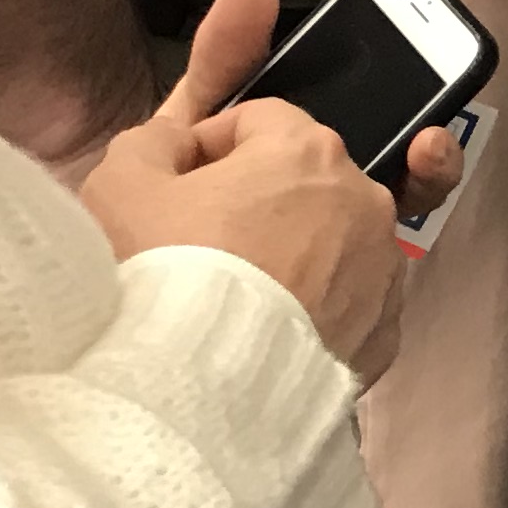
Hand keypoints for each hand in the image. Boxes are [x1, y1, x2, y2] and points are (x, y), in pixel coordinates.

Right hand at [80, 0, 416, 381]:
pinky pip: (349, 302)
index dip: (211, 145)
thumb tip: (177, 142)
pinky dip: (317, 309)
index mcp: (308, 151)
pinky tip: (270, 331)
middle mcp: (364, 200)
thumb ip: (152, 141)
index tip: (178, 183)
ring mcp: (383, 268)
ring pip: (334, 243)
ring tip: (235, 292)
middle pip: (305, 181)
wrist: (203, 388)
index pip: (261, 120)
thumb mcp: (122, 183)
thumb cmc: (164, 273)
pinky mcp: (385, 331)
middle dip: (258, 199)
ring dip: (294, 253)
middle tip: (201, 241)